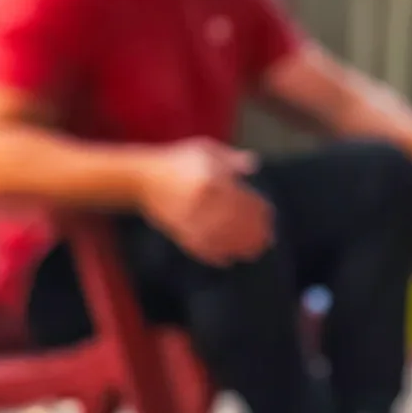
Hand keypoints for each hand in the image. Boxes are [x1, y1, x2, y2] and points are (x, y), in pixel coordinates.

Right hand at [140, 139, 271, 263]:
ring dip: (239, 248)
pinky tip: (227, 262)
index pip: (243, 199)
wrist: (141, 178)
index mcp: (212, 178)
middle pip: (236, 222)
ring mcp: (190, 219)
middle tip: (267, 241)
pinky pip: (199, 248)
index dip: (259, 210)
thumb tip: (254, 164)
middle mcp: (203, 201)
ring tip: (253, 253)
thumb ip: (230, 159)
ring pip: (220, 239)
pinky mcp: (178, 232)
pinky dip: (215, 257)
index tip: (269, 216)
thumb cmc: (176, 161)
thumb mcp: (205, 150)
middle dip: (254, 233)